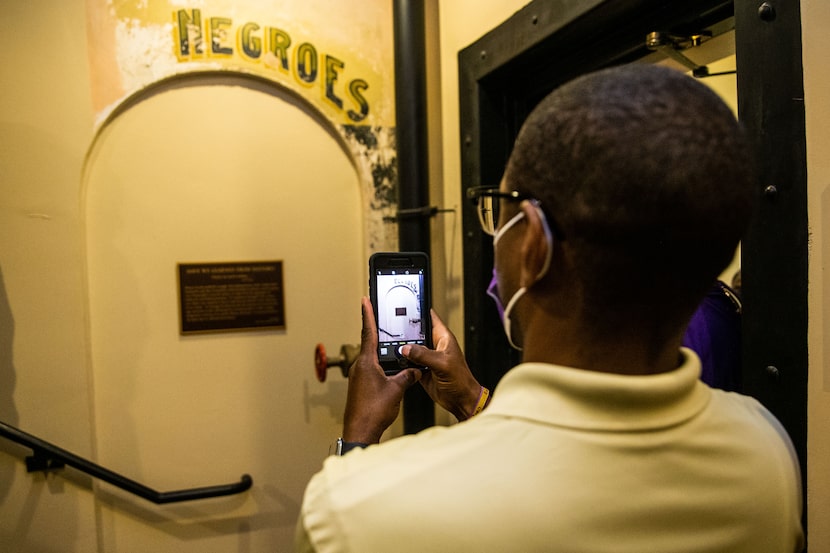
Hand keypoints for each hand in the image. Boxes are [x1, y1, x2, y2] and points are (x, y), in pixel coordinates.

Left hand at [342, 297, 422, 443]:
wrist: (361, 431)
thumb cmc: (373, 412)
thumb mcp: (397, 390)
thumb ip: (407, 376)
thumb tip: (414, 370)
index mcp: (366, 362)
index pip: (368, 332)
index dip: (368, 314)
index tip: (365, 300)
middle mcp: (360, 367)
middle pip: (371, 344)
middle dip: (380, 334)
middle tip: (383, 318)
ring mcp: (359, 377)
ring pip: (373, 359)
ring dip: (383, 355)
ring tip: (395, 351)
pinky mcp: (360, 386)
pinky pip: (372, 371)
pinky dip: (382, 368)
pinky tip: (391, 373)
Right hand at [401, 309, 481, 420]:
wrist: (460, 400)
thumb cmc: (461, 380)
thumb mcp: (442, 364)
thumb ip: (424, 355)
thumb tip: (406, 348)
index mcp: (443, 337)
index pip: (429, 317)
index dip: (418, 309)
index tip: (405, 304)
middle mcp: (434, 345)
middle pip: (416, 332)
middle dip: (404, 331)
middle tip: (391, 330)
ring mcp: (426, 357)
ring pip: (410, 347)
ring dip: (402, 348)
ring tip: (390, 345)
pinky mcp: (421, 369)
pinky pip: (408, 362)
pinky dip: (401, 362)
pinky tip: (395, 361)